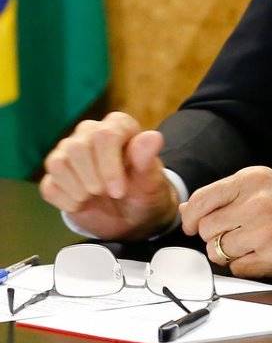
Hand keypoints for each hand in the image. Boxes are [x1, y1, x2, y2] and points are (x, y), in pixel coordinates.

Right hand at [39, 112, 179, 240]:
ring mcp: (69, 153)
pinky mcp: (56, 175)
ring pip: (57, 163)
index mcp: (118, 126)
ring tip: (94, 197)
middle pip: (77, 148)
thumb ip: (148, 160)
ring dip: (77, 188)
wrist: (130, 216)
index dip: (109, 167)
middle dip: (92, 178)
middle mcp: (90, 132)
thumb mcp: (152, 180)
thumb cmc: (144, 191)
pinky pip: (49, 185)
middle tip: (107, 194)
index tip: (119, 191)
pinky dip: (65, 201)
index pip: (105, 136)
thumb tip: (153, 137)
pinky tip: (82, 205)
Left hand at [179, 168, 271, 279]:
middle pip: (205, 230)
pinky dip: (248, 267)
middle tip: (240, 235)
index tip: (193, 225)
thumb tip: (186, 210)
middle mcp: (257, 202)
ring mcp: (264, 231)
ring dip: (232, 254)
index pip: (201, 200)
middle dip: (216, 237)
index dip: (192, 218)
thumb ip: (229, 196)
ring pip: (218, 252)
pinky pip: (237, 269)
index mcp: (255, 180)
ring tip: (258, 246)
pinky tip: (269, 256)